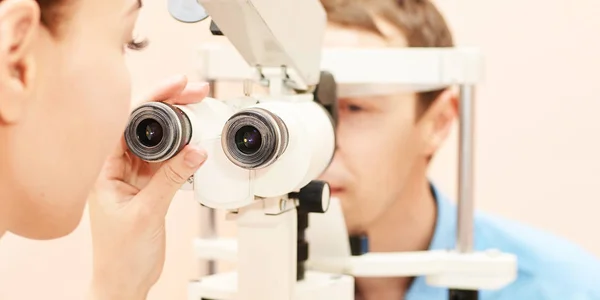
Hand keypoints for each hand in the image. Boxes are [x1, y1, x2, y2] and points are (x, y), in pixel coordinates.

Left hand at [87, 75, 208, 299]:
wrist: (126, 280)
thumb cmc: (119, 254)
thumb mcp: (147, 212)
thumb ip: (171, 179)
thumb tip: (195, 151)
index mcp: (104, 168)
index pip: (127, 121)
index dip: (153, 99)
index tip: (175, 87)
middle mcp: (118, 167)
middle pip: (144, 124)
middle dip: (170, 104)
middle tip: (194, 93)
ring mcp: (136, 176)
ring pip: (159, 139)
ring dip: (179, 124)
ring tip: (199, 110)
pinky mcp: (151, 186)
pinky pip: (170, 159)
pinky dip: (184, 149)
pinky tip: (197, 143)